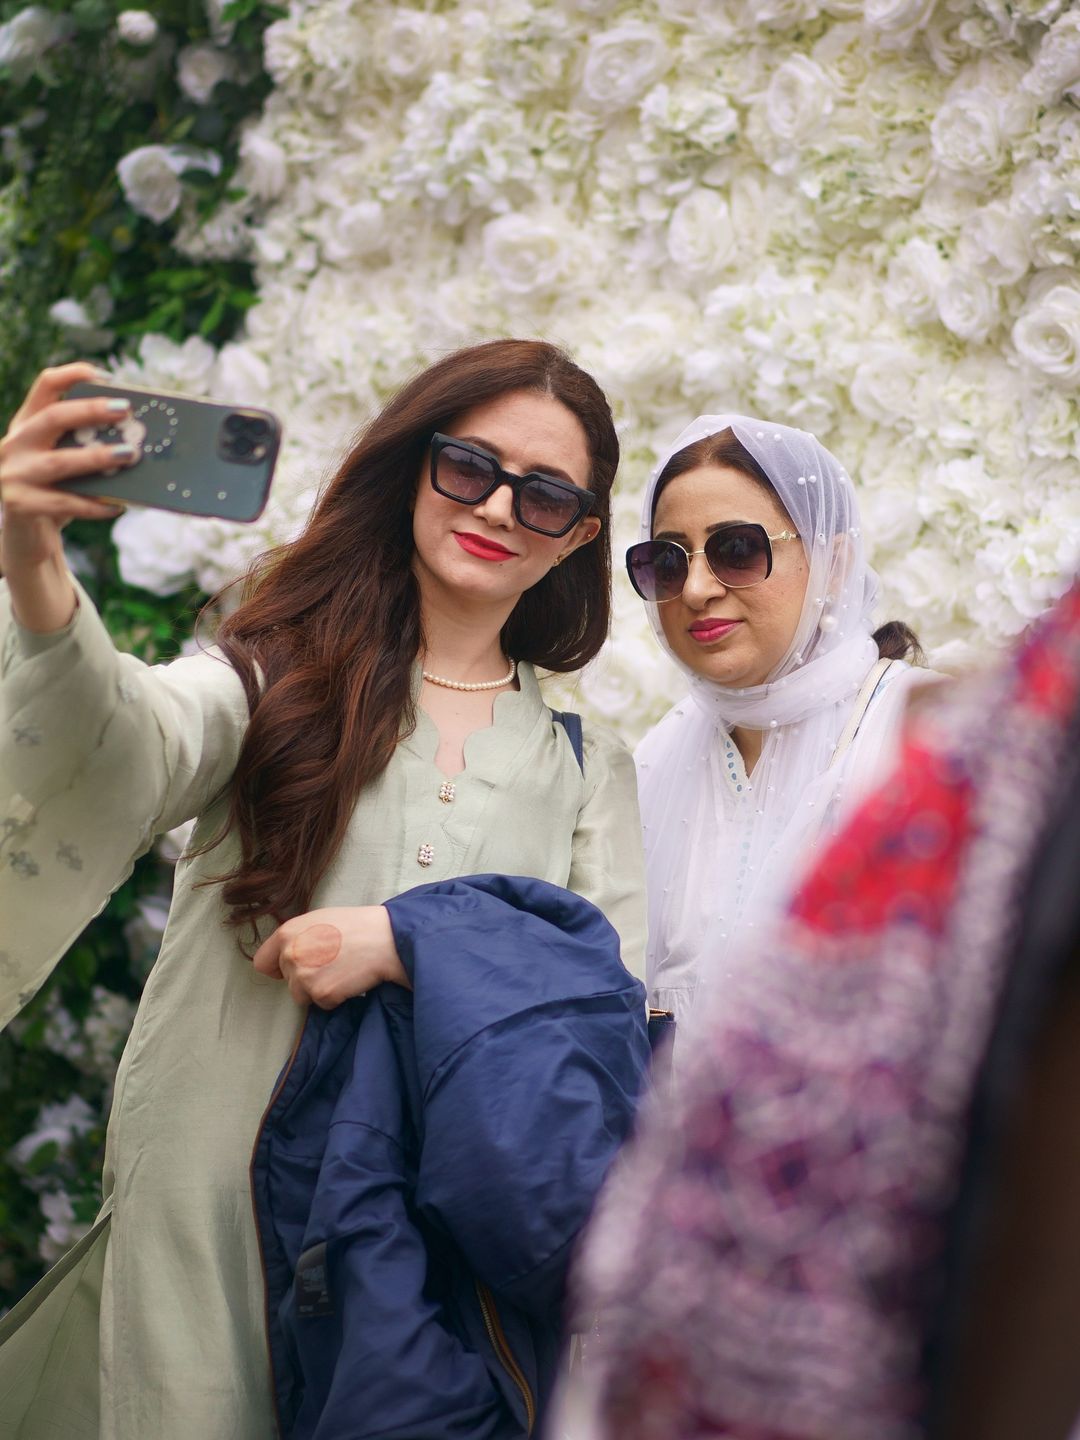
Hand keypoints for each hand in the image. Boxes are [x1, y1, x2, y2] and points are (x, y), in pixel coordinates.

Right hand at [1, 363, 139, 630]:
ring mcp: (12, 475)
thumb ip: (83, 447)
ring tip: (129, 455)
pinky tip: (118, 506)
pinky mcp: (18, 505)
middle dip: (90, 411)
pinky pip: (64, 503)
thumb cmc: (54, 493)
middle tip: (126, 410)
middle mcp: (13, 444)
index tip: (106, 376)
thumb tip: (135, 438)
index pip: (45, 386)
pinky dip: (94, 505)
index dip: (74, 374)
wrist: (24, 538)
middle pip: (52, 417)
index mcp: (26, 425)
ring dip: (97, 458)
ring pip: (59, 462)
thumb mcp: (63, 462)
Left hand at [252, 905, 407, 1008]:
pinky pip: (322, 1004)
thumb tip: (284, 955)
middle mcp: (290, 955)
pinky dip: (335, 997)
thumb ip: (296, 937)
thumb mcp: (318, 920)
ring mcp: (304, 976)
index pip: (263, 962)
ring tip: (341, 971)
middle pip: (287, 981)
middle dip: (305, 978)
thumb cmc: (356, 926)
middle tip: (331, 964)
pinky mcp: (321, 994)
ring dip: (319, 990)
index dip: (277, 968)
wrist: (384, 939)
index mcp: (287, 933)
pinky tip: (348, 979)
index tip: (289, 970)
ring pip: (302, 996)